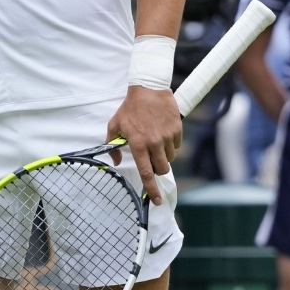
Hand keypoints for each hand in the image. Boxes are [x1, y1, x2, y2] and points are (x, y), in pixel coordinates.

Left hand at [106, 85, 181, 204]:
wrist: (148, 88)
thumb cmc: (130, 107)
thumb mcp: (115, 124)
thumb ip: (113, 145)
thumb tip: (116, 161)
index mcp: (137, 144)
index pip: (146, 173)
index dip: (152, 189)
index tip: (157, 201)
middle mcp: (153, 143)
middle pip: (162, 168)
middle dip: (158, 168)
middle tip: (152, 158)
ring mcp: (167, 136)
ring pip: (170, 158)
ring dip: (163, 154)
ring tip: (155, 140)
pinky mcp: (177, 129)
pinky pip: (177, 145)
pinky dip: (171, 143)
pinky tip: (163, 131)